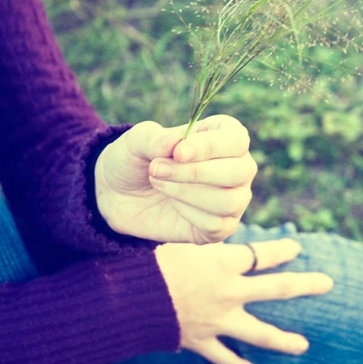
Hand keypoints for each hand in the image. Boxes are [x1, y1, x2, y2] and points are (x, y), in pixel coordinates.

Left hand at [94, 115, 256, 243]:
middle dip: (196, 172)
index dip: (210, 146)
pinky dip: (188, 213)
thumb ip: (155, 138)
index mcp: (225, 136)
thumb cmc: (137, 159)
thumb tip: (176, 142)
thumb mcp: (137, 141)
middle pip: (241, 171)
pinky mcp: (222, 227)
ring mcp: (234, 198)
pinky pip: (217, 225)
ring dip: (188, 193)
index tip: (177, 152)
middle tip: (157, 169)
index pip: (236, 140)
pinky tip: (171, 203)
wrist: (121, 195)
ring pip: (230, 200)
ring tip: (158, 183)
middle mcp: (238, 167)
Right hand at [155, 239, 332, 363]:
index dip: (282, 251)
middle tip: (328, 283)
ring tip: (303, 345)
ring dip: (283, 340)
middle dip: (305, 285)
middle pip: (276, 288)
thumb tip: (221, 248)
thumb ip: (205, 249)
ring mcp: (218, 320)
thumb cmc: (149, 262)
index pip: (262, 255)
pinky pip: (225, 358)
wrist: (126, 298)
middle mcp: (228, 291)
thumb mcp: (181, 245)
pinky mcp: (202, 340)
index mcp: (223, 262)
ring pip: (259, 333)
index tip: (297, 248)